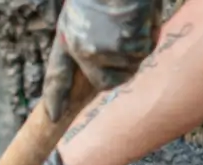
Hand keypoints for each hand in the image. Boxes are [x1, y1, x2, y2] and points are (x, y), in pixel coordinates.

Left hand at [43, 0, 158, 120]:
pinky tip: (142, 15)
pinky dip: (149, 35)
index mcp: (68, 34)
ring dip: (137, 46)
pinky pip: (145, 51)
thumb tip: (103, 62)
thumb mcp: (86, 8)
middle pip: (105, 82)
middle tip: (126, 41)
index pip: (58, 73)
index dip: (55, 96)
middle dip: (119, 69)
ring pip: (130, 66)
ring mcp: (105, 52)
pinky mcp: (127, 50)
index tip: (52, 116)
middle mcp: (82, 49)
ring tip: (132, 17)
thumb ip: (89, 34)